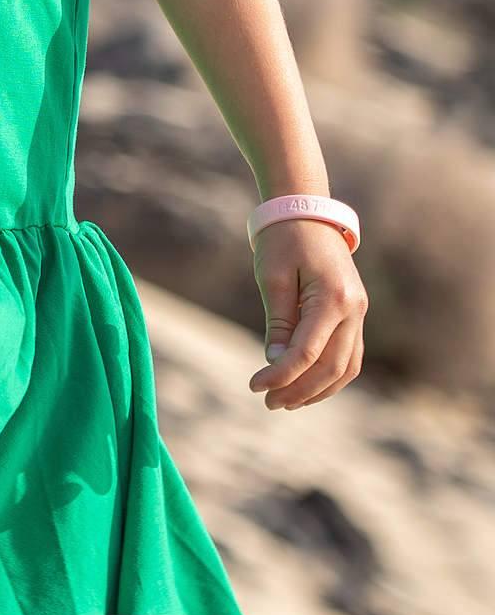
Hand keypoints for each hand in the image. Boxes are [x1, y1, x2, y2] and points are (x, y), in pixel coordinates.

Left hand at [249, 219, 367, 409]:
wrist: (307, 211)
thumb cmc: (283, 240)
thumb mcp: (272, 277)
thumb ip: (278, 321)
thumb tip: (276, 361)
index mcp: (333, 299)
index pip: (307, 352)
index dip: (281, 374)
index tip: (254, 386)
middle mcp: (354, 310)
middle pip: (331, 367)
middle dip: (299, 389)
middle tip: (268, 402)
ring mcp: (360, 313)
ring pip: (346, 367)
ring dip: (317, 389)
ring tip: (285, 401)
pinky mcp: (355, 314)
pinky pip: (349, 355)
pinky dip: (330, 375)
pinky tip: (306, 385)